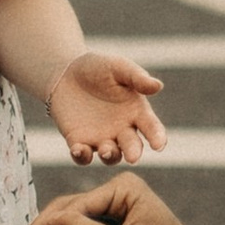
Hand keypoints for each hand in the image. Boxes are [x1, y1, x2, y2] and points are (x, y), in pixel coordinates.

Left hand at [48, 49, 167, 167]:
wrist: (65, 73)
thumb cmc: (98, 68)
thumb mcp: (118, 67)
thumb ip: (137, 77)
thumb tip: (158, 86)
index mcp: (137, 112)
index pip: (151, 128)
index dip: (157, 137)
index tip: (159, 145)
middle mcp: (122, 130)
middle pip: (132, 146)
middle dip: (133, 152)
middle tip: (133, 157)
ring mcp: (101, 139)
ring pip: (110, 155)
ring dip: (110, 156)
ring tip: (106, 151)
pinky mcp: (79, 142)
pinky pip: (83, 155)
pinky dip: (81, 156)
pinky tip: (78, 149)